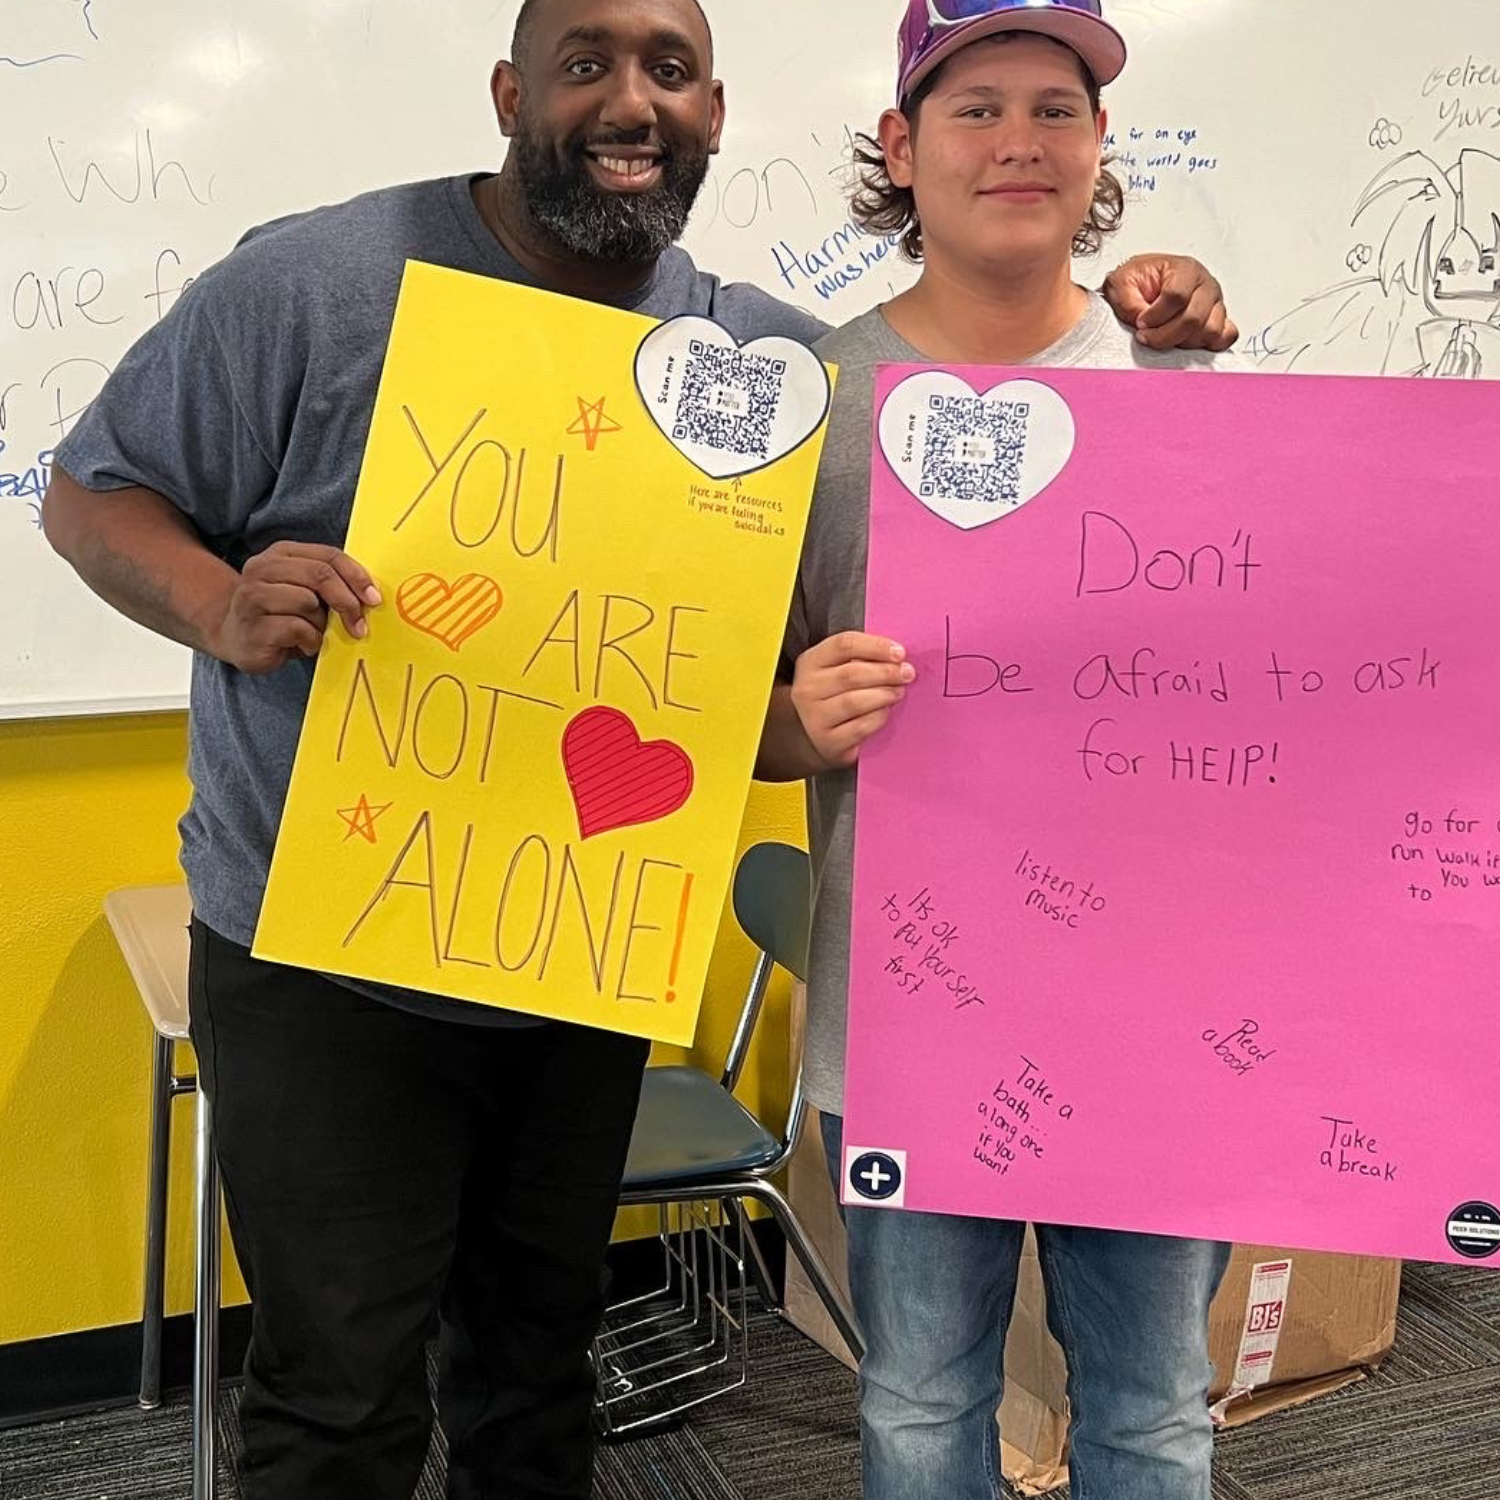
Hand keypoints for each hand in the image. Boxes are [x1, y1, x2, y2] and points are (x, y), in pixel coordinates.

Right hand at [208, 541, 381, 673]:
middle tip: (359, 625)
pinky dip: (309, 641)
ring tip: (312, 633)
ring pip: (307, 602)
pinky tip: (301, 644)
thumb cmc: (281, 615)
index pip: (328, 556)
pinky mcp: (253, 625)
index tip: (374, 599)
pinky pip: (297, 628)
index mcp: (281, 553)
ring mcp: (252, 595)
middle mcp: (262, 568)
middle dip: (347, 602)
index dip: (356, 576)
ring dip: (321, 624)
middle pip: (320, 575)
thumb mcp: (307, 592)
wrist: (237, 637)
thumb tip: (370, 594)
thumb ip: (331, 584)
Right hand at [790, 632, 914, 770]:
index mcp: (811, 662)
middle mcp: (807, 688)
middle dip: (886, 672)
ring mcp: (815, 717)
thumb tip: (898, 657)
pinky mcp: (829, 741)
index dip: (876, 646)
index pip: (844, 645)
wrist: (820, 735)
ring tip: (898, 692)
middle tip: (907, 674)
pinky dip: (878, 717)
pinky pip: (860, 727)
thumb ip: (863, 658)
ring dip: (884, 695)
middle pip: (851, 674)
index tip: (900, 653)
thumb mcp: (838, 669)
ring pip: (855, 701)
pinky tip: (885, 711)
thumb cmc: (836, 695)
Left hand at [1101, 254, 1238, 352]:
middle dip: (1164, 335)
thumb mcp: (1121, 283)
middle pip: (1193, 319)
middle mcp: (1205, 284)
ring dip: (1183, 341)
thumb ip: (1128, 301)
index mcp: (1184, 269)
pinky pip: (1227, 336)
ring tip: (1165, 336)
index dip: (1155, 316)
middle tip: (1147, 336)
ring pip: (1210, 331)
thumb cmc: (1138, 281)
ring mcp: (1215, 302)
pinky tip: (1187, 341)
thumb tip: (1141, 320)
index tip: (1140, 322)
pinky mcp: (1220, 319)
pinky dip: (1209, 344)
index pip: (1176, 297)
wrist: (1145, 282)